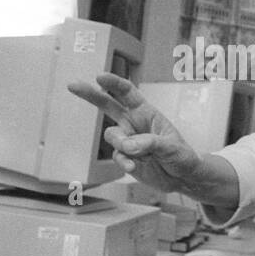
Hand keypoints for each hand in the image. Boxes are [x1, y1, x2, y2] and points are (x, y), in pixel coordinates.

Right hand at [66, 73, 204, 193]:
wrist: (182, 178)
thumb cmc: (181, 156)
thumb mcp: (171, 147)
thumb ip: (150, 143)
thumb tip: (128, 146)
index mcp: (146, 112)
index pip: (127, 93)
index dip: (114, 83)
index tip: (99, 77)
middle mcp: (133, 123)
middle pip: (107, 105)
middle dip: (90, 94)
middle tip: (72, 85)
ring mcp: (128, 140)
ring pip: (111, 135)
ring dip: (121, 143)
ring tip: (137, 154)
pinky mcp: (125, 157)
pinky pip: (116, 156)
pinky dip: (123, 162)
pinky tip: (133, 168)